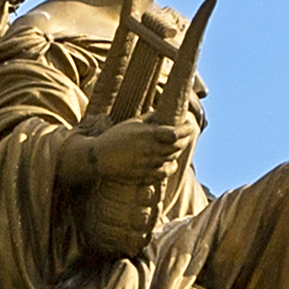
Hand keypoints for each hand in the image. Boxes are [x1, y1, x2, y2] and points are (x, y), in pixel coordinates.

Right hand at [64, 117, 191, 199]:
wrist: (99, 157)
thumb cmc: (114, 137)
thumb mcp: (132, 123)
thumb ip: (150, 119)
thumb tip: (164, 114)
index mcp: (148, 134)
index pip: (176, 133)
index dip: (186, 130)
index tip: (190, 126)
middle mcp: (151, 150)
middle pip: (178, 147)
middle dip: (185, 140)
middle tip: (186, 135)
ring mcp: (149, 164)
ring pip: (172, 158)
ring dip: (177, 152)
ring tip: (177, 146)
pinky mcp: (145, 175)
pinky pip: (165, 173)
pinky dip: (169, 167)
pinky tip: (169, 162)